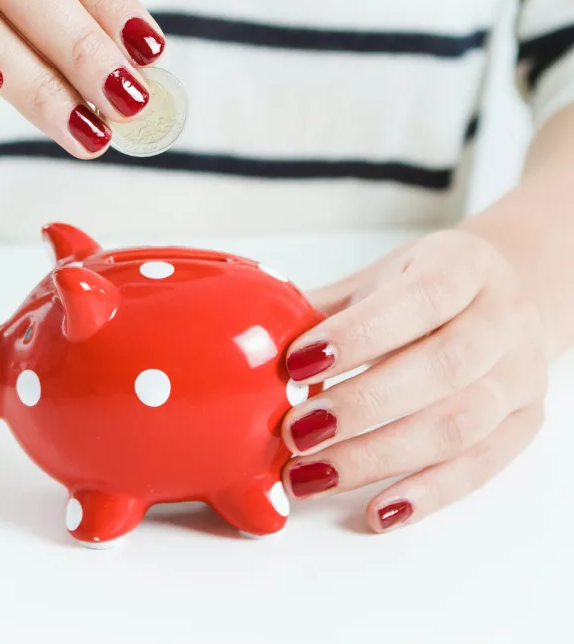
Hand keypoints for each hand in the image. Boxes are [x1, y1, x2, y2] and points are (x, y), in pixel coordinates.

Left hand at [281, 229, 547, 531]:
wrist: (501, 298)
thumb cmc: (427, 287)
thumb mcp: (380, 278)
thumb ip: (325, 307)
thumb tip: (252, 337)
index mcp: (465, 266)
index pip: (419, 299)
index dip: (358, 335)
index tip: (297, 364)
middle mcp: (503, 319)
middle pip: (441, 368)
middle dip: (360, 406)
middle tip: (296, 432)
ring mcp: (520, 375)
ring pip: (458, 425)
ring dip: (378, 457)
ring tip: (313, 474)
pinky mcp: (524, 424)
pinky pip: (480, 468)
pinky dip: (425, 494)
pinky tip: (377, 510)